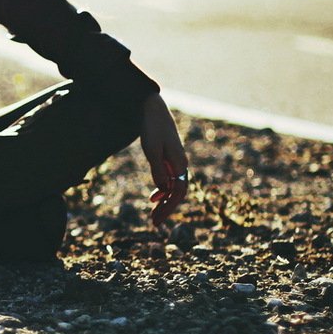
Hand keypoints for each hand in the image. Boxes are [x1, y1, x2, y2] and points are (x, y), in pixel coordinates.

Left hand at [140, 93, 189, 228]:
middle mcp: (180, 164)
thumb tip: (163, 190)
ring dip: (164, 202)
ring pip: (174, 188)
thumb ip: (158, 170)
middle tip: (154, 223)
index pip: (179, 192)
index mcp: (179, 163)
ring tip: (153, 215)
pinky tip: (154, 197)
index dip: (169, 207)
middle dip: (167, 209)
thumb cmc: (152, 128)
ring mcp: (175, 162)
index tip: (157, 218)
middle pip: (178, 193)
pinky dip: (162, 191)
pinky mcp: (168, 159)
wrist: (152, 109)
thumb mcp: (152, 150)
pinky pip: (169, 180)